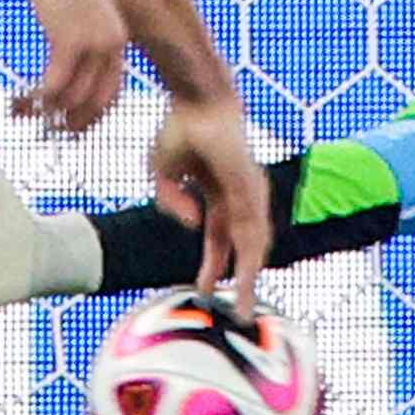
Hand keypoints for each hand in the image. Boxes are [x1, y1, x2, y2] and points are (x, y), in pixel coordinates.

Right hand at [15, 0, 129, 135]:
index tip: (73, 130)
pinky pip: (54, 84)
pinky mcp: (70, 40)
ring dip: (47, 112)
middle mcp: (112, 48)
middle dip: (72, 124)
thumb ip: (77, 41)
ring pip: (71, 98)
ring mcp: (93, 45)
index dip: (92, 116)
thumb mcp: (79, 14)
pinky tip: (22, 102)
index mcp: (117, 43)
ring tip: (24, 115)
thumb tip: (60, 65)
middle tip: (50, 134)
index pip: (111, 94)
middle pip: (95, 103)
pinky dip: (38, 99)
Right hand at [152, 91, 276, 286]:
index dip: (211, 267)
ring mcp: (248, 192)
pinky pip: (252, 223)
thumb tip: (192, 226)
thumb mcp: (162, 175)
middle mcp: (238, 198)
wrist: (196, 100)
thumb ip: (172, 203)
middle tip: (238, 314)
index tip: (203, 291)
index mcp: (217, 196)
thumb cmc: (180, 130)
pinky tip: (246, 274)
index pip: (218, 240)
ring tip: (243, 305)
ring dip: (247, 276)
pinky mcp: (250, 184)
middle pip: (240, 248)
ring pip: (252, 243)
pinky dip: (251, 251)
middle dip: (238, 281)